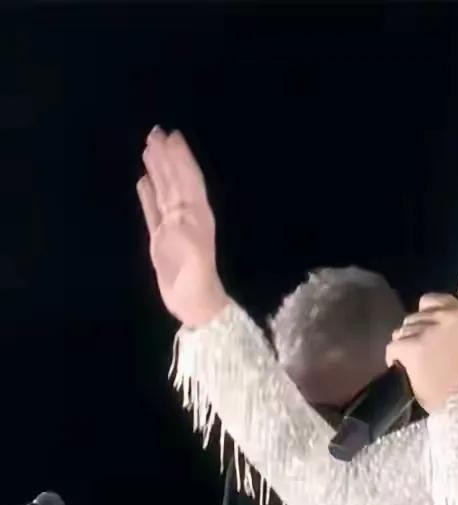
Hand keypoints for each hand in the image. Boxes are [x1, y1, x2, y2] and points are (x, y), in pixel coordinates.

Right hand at [137, 126, 228, 326]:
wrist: (193, 303)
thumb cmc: (196, 282)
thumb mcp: (194, 258)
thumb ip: (186, 235)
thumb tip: (176, 211)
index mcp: (197, 216)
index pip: (188, 180)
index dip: (181, 158)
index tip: (172, 137)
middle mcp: (186, 216)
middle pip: (175, 179)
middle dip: (167, 156)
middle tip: (156, 132)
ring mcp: (173, 226)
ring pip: (164, 190)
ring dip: (158, 169)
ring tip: (148, 148)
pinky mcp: (160, 238)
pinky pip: (153, 209)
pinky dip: (148, 194)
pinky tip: (143, 181)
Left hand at [385, 293, 457, 413]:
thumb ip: (450, 329)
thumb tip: (428, 327)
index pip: (430, 300)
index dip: (425, 316)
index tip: (428, 331)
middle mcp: (445, 316)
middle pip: (413, 317)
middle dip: (414, 335)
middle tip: (424, 356)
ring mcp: (427, 331)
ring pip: (400, 332)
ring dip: (405, 348)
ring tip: (419, 366)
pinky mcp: (411, 347)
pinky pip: (392, 348)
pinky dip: (394, 360)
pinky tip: (407, 372)